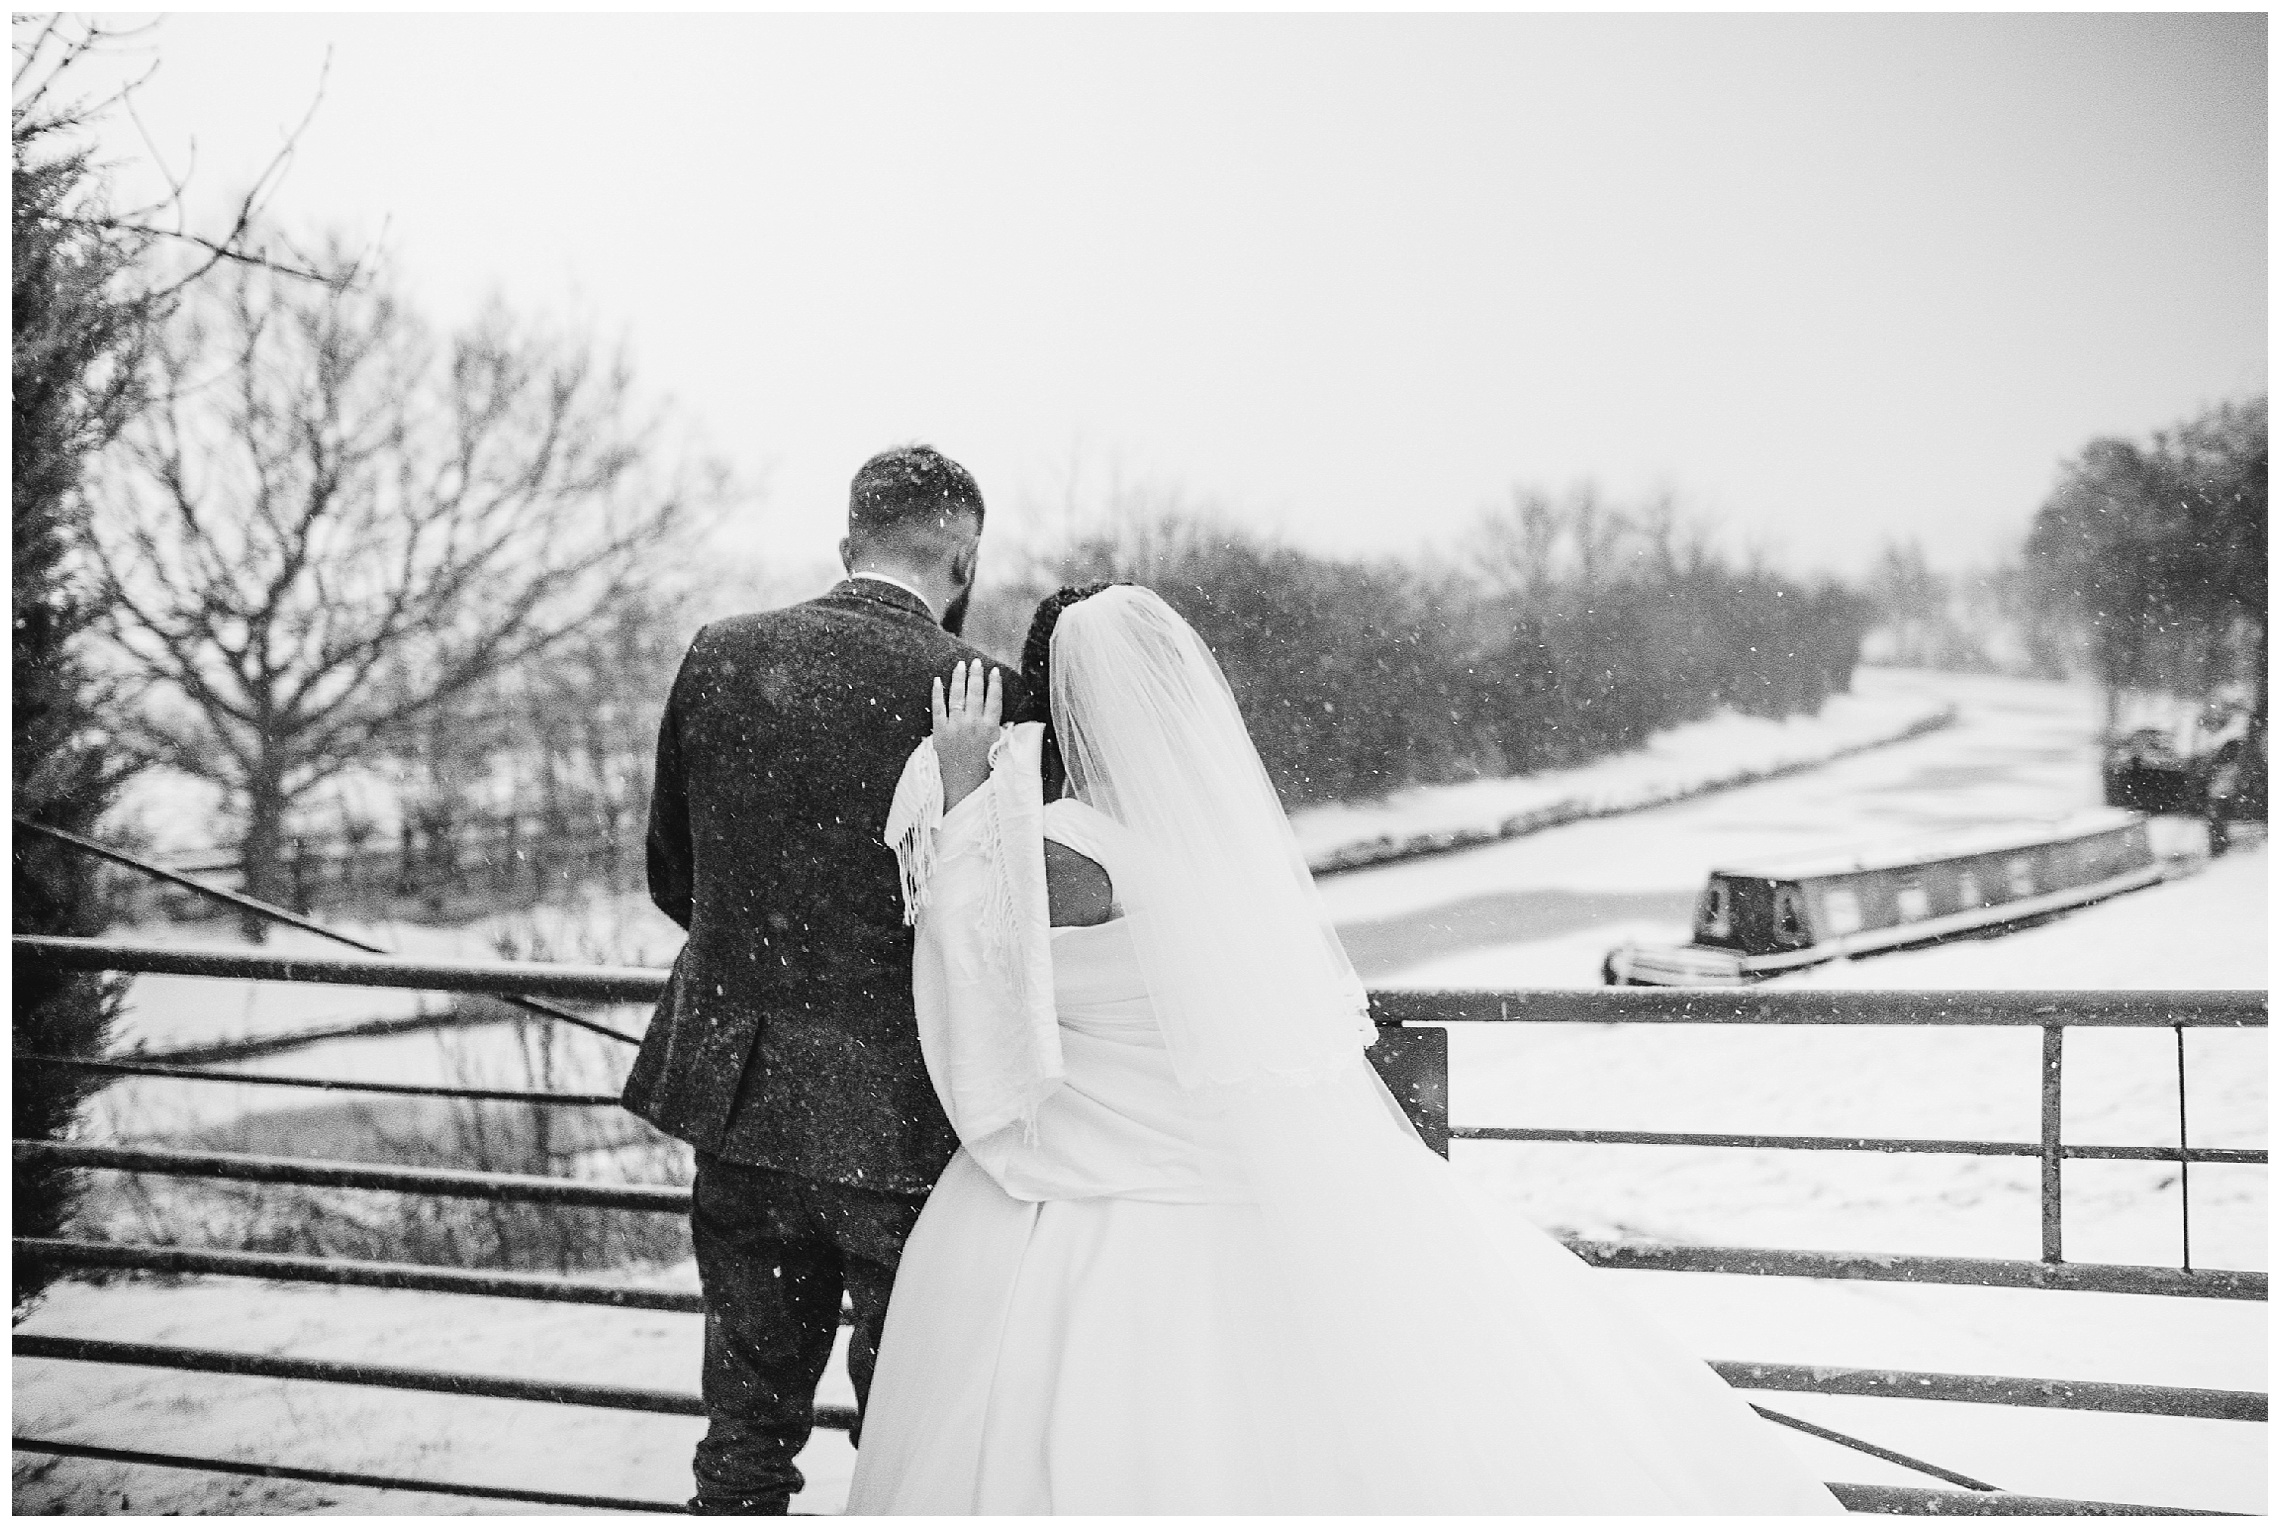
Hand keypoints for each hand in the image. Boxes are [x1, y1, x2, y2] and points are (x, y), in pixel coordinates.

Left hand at [932, 659, 1002, 811]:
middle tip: (976, 662)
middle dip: (976, 675)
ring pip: (957, 695)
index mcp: (990, 728)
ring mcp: (955, 726)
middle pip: (975, 692)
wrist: (963, 788)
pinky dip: (937, 693)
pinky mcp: (939, 731)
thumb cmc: (984, 772)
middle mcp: (973, 724)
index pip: (994, 699)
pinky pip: (937, 707)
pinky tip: (937, 680)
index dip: (994, 683)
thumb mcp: (999, 750)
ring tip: (960, 665)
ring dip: (959, 678)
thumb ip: (1000, 731)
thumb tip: (1004, 718)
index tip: (994, 671)